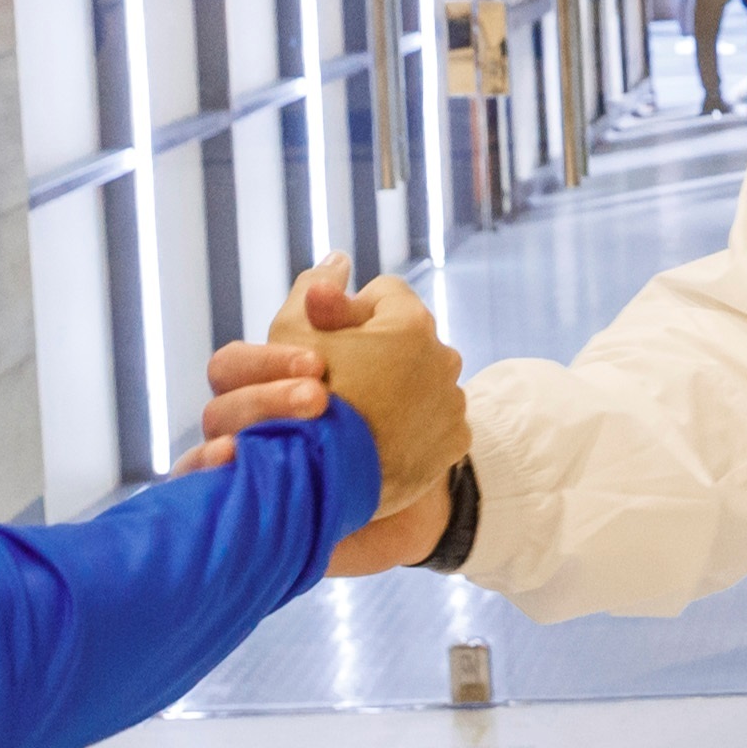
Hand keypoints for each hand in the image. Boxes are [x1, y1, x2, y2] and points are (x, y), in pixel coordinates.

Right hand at [184, 255, 470, 521]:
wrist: (325, 488)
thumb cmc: (302, 404)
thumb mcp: (291, 336)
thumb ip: (315, 290)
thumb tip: (340, 259)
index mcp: (409, 323)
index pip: (383, 293)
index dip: (350, 311)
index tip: (328, 341)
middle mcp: (443, 356)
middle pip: (405, 337)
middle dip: (376, 351)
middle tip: (339, 380)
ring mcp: (453, 401)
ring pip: (421, 378)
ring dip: (395, 387)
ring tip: (359, 413)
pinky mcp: (455, 441)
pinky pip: (434, 419)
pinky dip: (412, 424)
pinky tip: (381, 439)